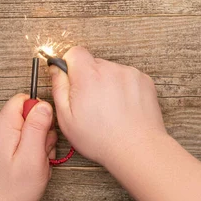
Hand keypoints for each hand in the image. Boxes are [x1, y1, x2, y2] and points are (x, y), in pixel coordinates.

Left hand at [0, 94, 56, 200]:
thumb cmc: (15, 188)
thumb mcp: (33, 155)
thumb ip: (38, 126)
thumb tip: (44, 104)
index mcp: (3, 125)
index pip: (24, 99)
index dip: (39, 112)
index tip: (43, 131)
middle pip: (27, 114)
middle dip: (40, 130)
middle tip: (40, 151)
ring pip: (27, 128)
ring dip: (37, 143)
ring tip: (35, 161)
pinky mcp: (1, 149)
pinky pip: (22, 140)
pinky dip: (30, 151)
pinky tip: (30, 165)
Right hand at [49, 46, 166, 166]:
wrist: (138, 148)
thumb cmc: (101, 139)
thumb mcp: (67, 118)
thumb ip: (59, 88)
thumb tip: (56, 69)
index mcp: (89, 76)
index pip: (75, 52)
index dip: (70, 65)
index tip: (72, 80)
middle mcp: (111, 69)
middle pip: (93, 63)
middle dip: (89, 78)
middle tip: (91, 103)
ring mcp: (130, 73)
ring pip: (111, 71)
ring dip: (107, 83)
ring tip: (110, 109)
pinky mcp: (144, 80)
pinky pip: (127, 77)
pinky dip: (123, 88)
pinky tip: (123, 108)